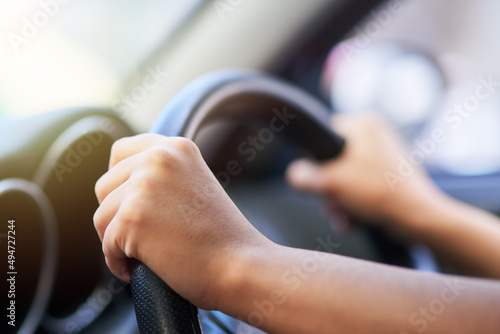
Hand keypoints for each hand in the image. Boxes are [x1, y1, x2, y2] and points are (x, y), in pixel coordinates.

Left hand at [93, 134, 269, 308]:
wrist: (240, 266)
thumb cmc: (222, 238)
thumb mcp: (196, 186)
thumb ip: (163, 176)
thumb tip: (120, 188)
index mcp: (176, 148)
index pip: (121, 151)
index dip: (119, 181)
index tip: (130, 203)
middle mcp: (158, 158)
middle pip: (105, 186)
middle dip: (116, 214)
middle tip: (144, 236)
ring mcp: (144, 185)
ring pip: (102, 216)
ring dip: (117, 240)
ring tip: (147, 253)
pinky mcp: (132, 216)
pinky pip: (106, 244)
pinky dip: (118, 262)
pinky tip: (141, 269)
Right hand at [286, 115, 445, 234]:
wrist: (419, 218)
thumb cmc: (378, 194)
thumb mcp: (332, 184)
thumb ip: (306, 177)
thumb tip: (293, 174)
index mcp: (364, 124)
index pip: (323, 137)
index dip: (315, 163)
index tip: (319, 183)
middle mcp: (376, 133)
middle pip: (333, 161)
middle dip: (330, 190)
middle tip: (332, 207)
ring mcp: (385, 154)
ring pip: (346, 176)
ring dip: (340, 200)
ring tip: (345, 218)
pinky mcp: (391, 174)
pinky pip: (362, 185)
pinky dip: (355, 202)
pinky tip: (355, 219)